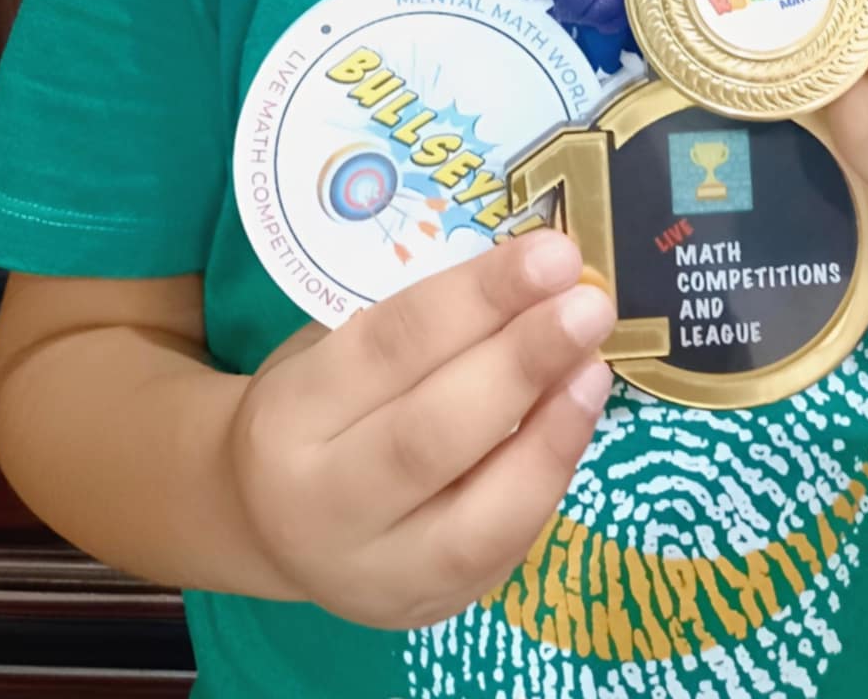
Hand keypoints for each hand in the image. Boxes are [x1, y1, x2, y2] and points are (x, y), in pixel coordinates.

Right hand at [221, 231, 614, 624]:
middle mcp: (321, 505)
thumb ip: (422, 324)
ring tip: (596, 367)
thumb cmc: (322, 404)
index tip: (552, 255)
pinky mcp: (425, 611)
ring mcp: (374, 573)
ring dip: (552, 434)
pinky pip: (501, 549)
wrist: (272, 522)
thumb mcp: (337, 348)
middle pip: (429, 435)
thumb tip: (540, 281)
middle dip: (522, 364)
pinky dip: (548, 480)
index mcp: (288, 416)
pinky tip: (578, 420)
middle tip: (590, 305)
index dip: (478, 298)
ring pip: (475, 517)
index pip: (390, 347)